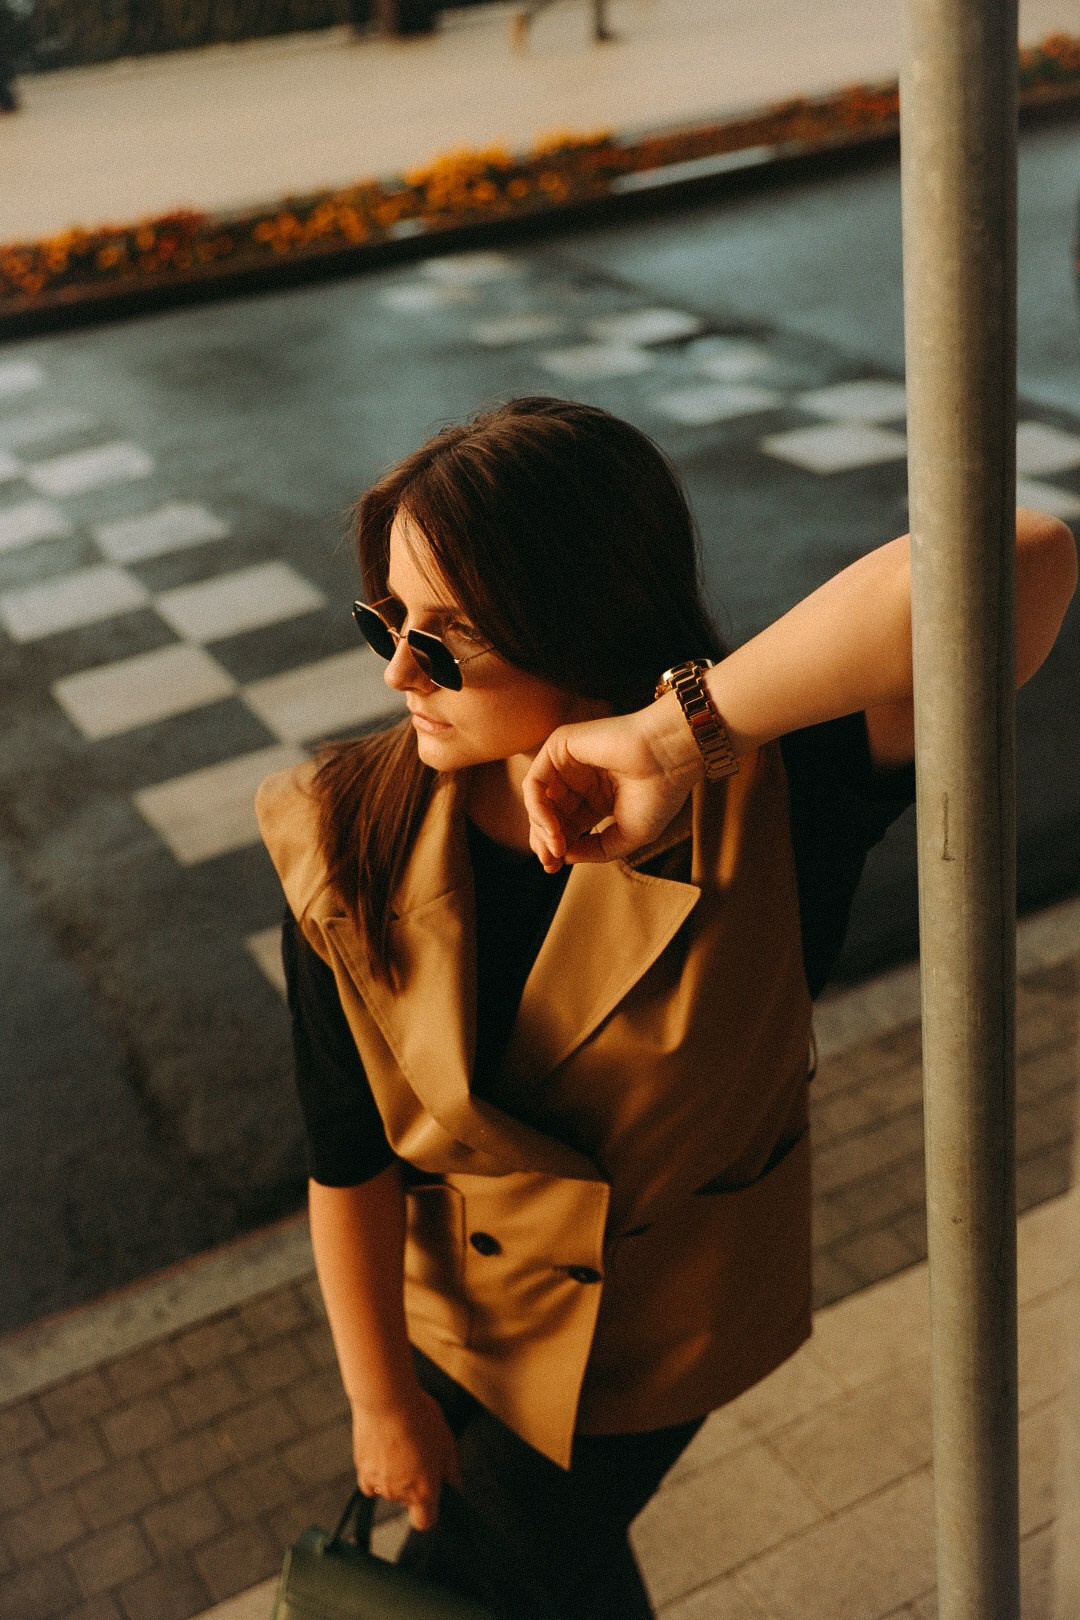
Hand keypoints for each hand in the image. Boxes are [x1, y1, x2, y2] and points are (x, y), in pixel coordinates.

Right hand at [351, 1386, 462, 1530]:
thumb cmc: (419, 1418)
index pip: (425, 1522)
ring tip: (400, 1445)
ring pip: (389, 1489)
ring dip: (394, 1476)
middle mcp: (399, 1493)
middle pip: (407, 1501)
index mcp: (423, 1491)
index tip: (433, 1497)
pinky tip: (382, 1454)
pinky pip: (369, 1482)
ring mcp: (378, 1484)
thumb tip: (454, 1482)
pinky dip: (375, 1474)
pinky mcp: (362, 1469)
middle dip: (414, 1485)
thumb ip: (451, 1468)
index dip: (430, 1513)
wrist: (386, 1401)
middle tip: (419, 1455)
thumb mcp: (447, 1441)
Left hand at [523, 698, 702, 869]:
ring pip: (538, 802)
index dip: (556, 848)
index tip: (555, 868)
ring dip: (541, 829)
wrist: (670, 758)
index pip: (566, 826)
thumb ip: (595, 850)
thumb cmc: (658, 793)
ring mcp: (569, 763)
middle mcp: (581, 780)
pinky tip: (553, 828)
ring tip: (556, 847)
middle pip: (548, 816)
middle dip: (544, 842)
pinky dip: (537, 810)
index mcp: (598, 797)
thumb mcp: (627, 835)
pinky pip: (534, 783)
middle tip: (550, 863)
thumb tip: (563, 857)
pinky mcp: (560, 747)